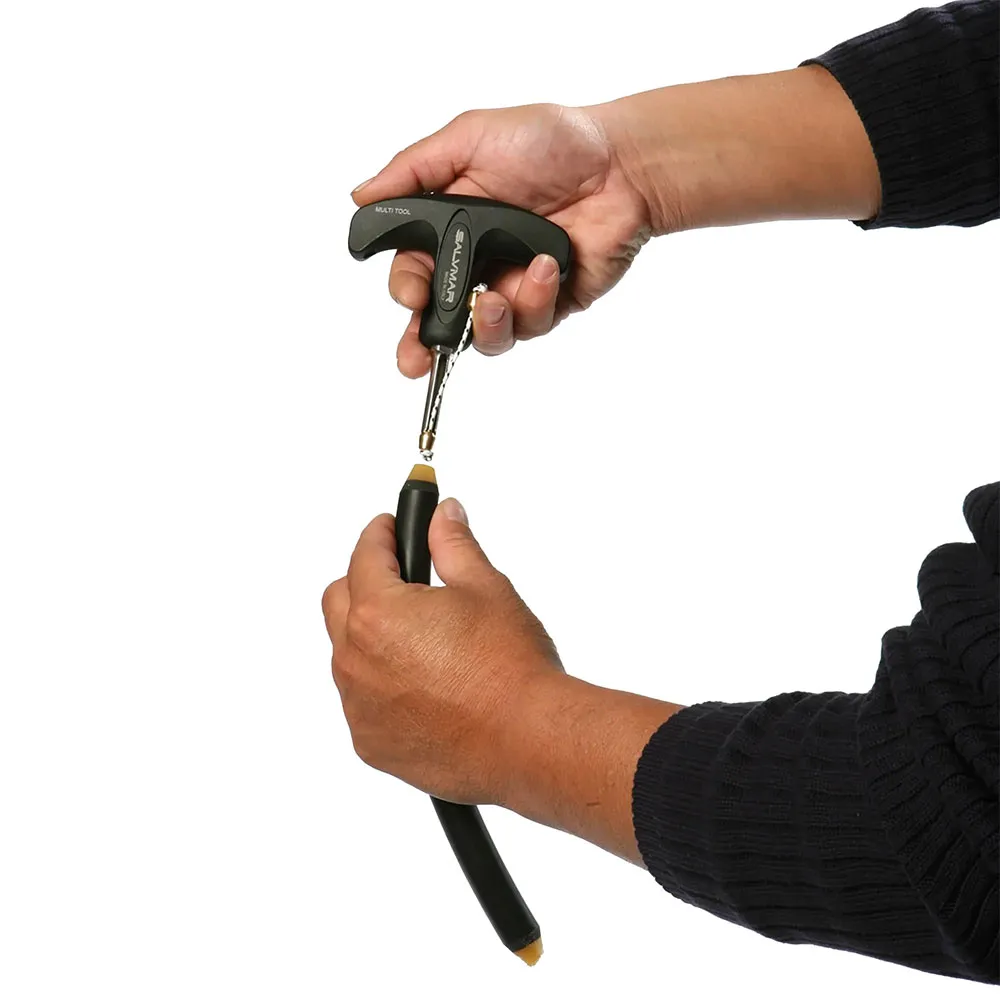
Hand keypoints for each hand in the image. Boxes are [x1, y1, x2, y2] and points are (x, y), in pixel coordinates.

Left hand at [322, 498, 563, 804]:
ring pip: (348, 654)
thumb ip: (454, 545)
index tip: (391, 528)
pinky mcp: (371, 743)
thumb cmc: (510, 669)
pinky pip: (362, 701)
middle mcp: (356, 660)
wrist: (529, 740)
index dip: (381, 534)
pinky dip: (382, 685)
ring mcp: (359, 707)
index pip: (363, 555)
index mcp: (378, 613)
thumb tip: (443, 516)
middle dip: (365, 582)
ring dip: (371, 637)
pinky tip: (426, 684)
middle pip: (339, 601)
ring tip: (423, 639)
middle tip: (405, 579)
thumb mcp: (486, 588)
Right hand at [351, 103, 657, 374]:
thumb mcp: (470, 138)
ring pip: (485, 335)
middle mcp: (479, 263)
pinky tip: (546, 266)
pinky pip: (531, 324)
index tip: (410, 292)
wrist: (621, 162)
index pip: (414, 272)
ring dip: (485, 325)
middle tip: (416, 359)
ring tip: (494, 300)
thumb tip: (361, 195)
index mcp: (452, 227)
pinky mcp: (550, 304)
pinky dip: (534, 299)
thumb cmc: (552, 140)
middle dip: (423, 346)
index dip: (406, 290)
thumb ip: (412, 171)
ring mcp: (514, 287)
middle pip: (440, 321)